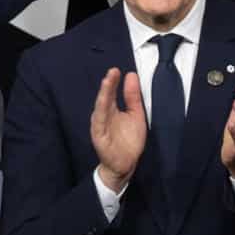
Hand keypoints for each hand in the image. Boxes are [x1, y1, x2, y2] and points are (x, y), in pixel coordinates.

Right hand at [90, 68, 146, 191]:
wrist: (125, 164)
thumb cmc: (128, 139)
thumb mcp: (135, 114)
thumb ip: (133, 96)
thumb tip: (131, 75)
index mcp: (112, 109)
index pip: (111, 92)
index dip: (113, 81)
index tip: (116, 70)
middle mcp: (104, 116)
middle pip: (105, 98)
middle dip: (108, 86)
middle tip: (112, 73)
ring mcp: (100, 127)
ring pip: (100, 110)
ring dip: (103, 97)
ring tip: (106, 84)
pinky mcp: (99, 139)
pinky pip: (99, 126)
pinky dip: (99, 117)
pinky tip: (101, 108)